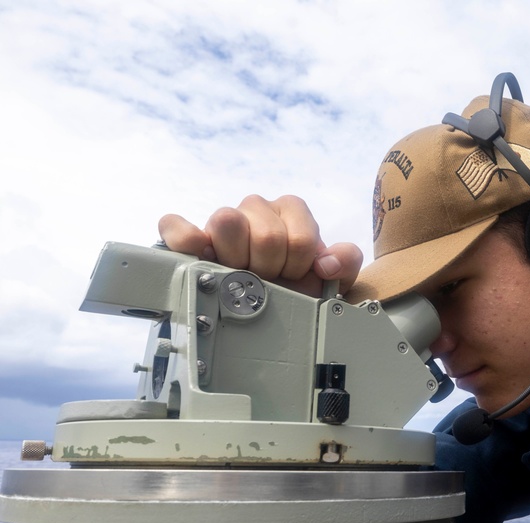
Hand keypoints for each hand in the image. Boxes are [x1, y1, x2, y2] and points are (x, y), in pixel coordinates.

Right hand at [158, 194, 363, 296]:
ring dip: (237, 259)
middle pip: (265, 233)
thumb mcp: (334, 277)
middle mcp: (256, 209)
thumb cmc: (301, 284)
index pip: (299, 238)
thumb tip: (326, 263)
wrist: (274, 298)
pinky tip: (199, 253)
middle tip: (269, 279)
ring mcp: (223, 221)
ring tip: (243, 275)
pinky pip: (176, 226)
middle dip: (271, 268)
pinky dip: (183, 237)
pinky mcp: (192, 236)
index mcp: (290, 211)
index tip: (296, 275)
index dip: (299, 265)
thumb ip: (345, 261)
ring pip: (226, 221)